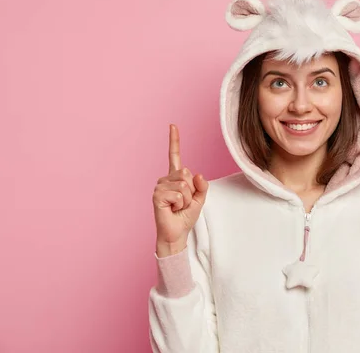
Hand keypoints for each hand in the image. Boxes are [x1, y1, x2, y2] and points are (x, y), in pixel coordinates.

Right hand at [152, 124, 208, 256]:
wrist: (177, 233)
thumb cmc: (185, 217)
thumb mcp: (200, 199)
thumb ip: (202, 186)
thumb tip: (198, 175)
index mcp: (175, 177)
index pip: (174, 155)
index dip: (174, 140)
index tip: (172, 125)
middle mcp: (165, 179)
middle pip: (187, 174)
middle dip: (191, 192)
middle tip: (183, 204)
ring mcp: (160, 186)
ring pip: (184, 185)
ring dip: (186, 200)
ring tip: (178, 207)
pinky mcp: (157, 195)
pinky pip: (178, 194)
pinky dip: (180, 204)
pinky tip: (172, 209)